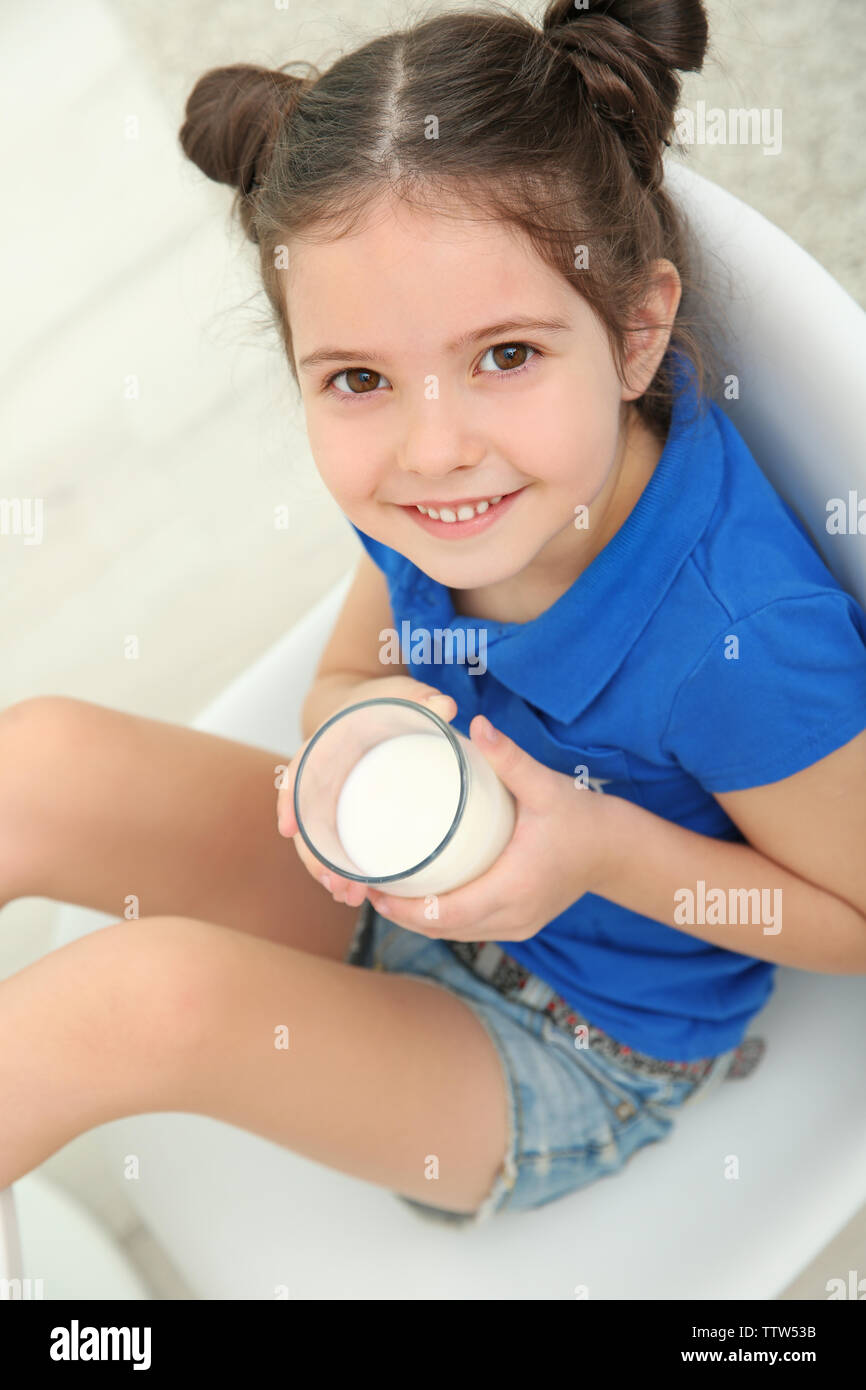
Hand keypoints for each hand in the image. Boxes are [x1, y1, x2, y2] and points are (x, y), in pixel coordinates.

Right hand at [276, 675, 457, 908]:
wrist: (375, 707)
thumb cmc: (385, 702)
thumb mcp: (402, 695)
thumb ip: (422, 698)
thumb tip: (446, 707)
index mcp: (326, 744)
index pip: (298, 771)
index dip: (290, 800)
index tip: (288, 830)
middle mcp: (322, 775)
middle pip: (308, 818)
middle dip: (315, 855)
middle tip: (337, 885)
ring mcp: (333, 798)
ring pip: (320, 839)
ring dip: (328, 871)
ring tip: (350, 898)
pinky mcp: (347, 814)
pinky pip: (338, 843)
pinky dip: (344, 868)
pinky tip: (357, 893)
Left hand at [366, 713, 612, 940]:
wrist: (618, 851)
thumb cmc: (582, 818)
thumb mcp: (546, 787)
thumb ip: (510, 759)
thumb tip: (476, 724)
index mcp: (513, 888)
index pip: (445, 913)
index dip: (404, 908)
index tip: (373, 888)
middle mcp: (513, 916)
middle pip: (442, 928)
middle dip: (401, 913)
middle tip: (366, 884)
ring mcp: (518, 926)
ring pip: (455, 933)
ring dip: (419, 919)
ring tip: (384, 892)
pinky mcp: (520, 924)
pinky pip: (471, 929)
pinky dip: (442, 919)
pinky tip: (420, 900)